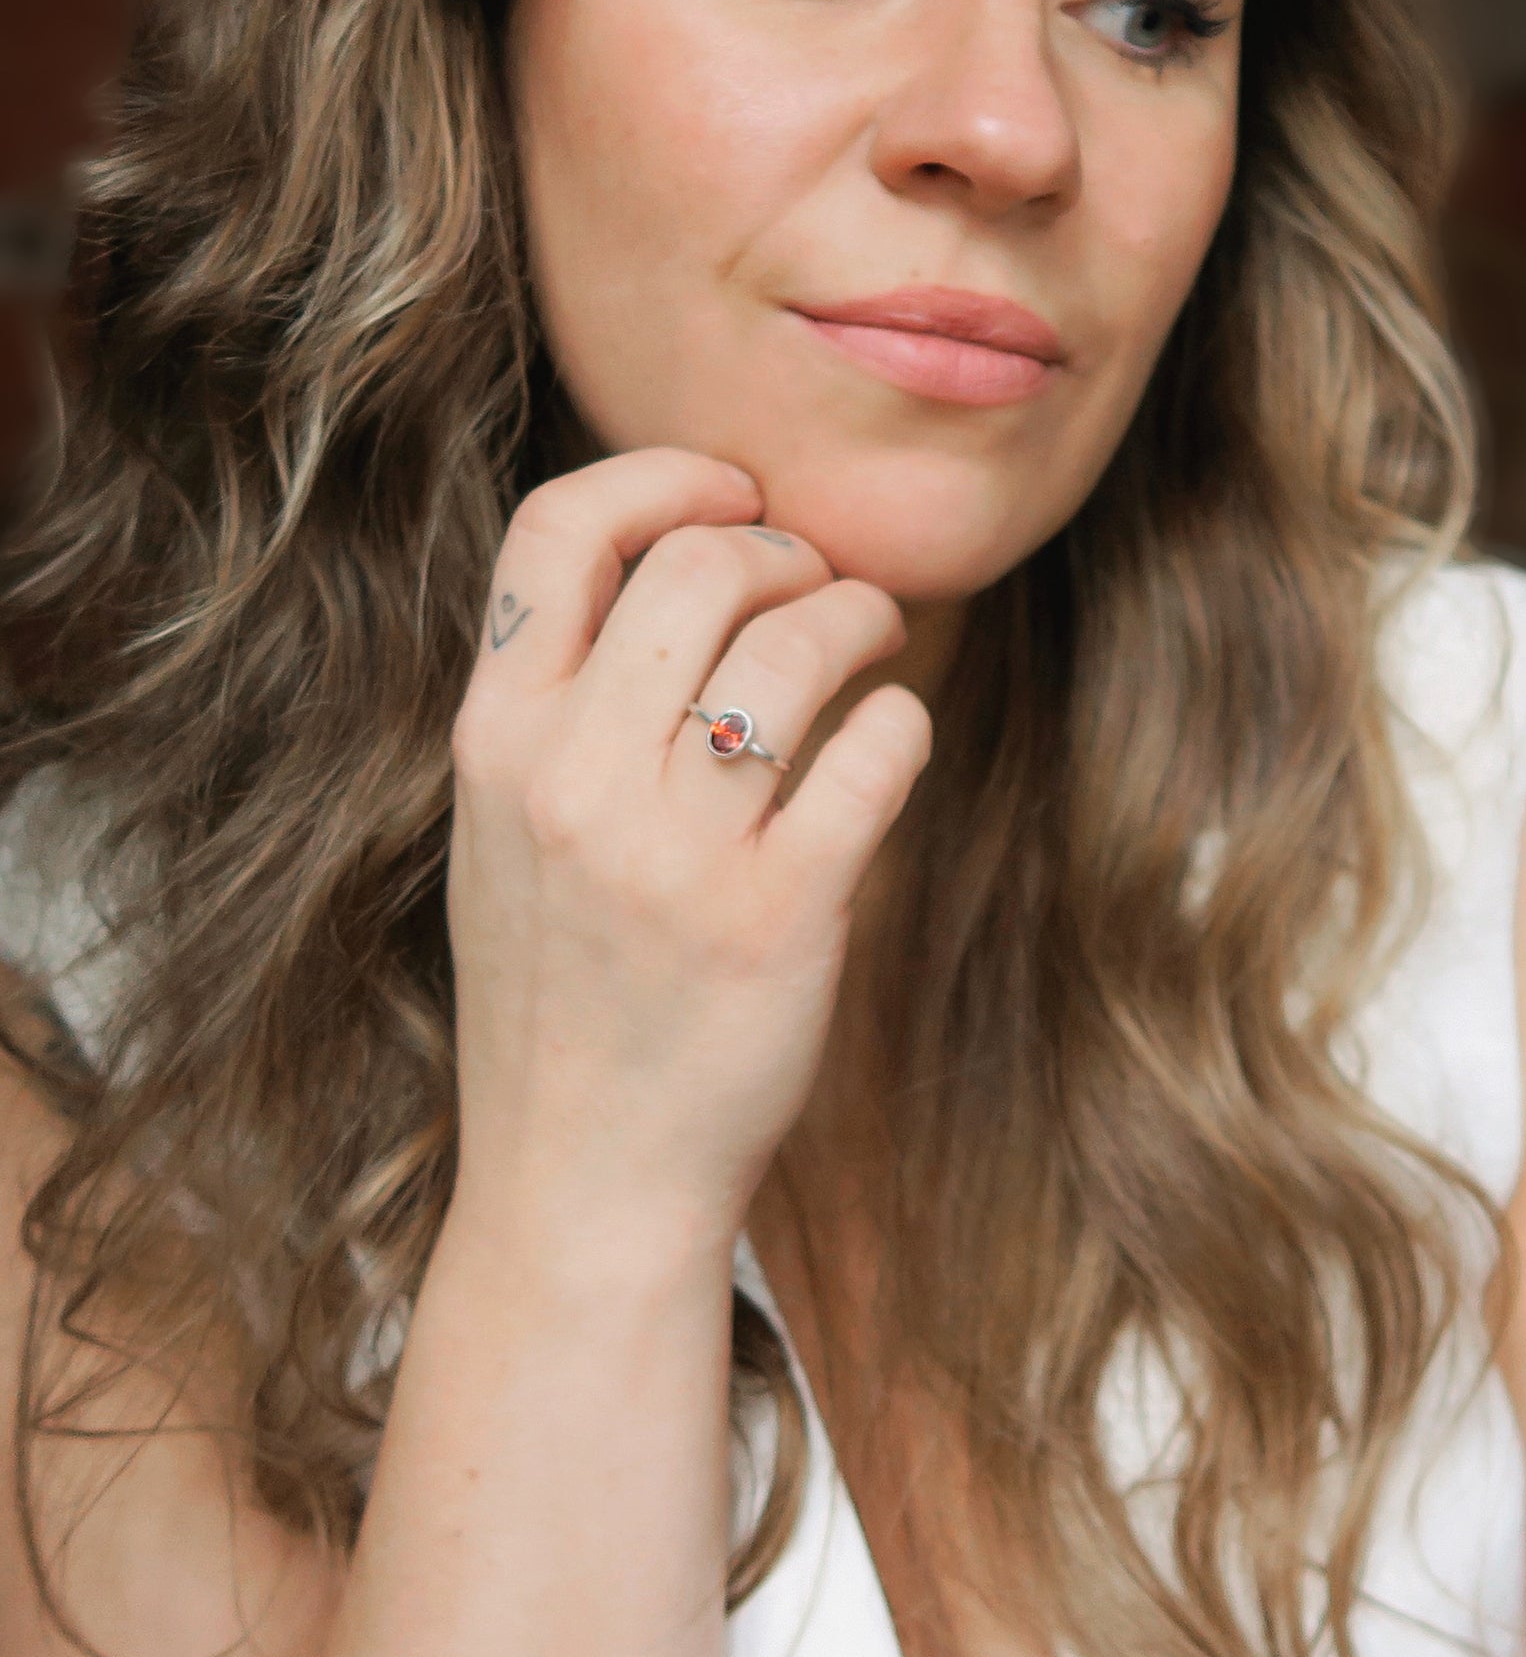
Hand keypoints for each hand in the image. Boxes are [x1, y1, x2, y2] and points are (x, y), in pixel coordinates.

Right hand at [441, 448, 931, 1277]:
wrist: (585, 1178)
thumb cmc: (559, 996)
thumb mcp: (504, 835)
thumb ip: (559, 704)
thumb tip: (679, 564)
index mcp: (493, 742)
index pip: (560, 528)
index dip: (663, 477)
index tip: (734, 491)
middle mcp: (571, 779)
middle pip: (703, 563)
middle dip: (786, 549)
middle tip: (819, 588)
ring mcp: (676, 851)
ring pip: (799, 638)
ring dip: (859, 616)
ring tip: (873, 641)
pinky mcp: (781, 916)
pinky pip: (876, 750)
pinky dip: (902, 721)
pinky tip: (891, 740)